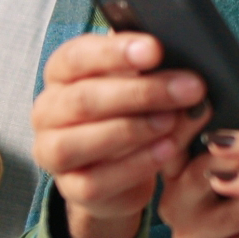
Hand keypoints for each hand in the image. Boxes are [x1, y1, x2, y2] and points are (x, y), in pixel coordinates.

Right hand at [32, 33, 211, 237]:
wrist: (120, 168)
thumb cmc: (128, 111)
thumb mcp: (140, 84)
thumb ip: (156, 75)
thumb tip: (188, 77)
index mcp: (61, 73)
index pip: (78, 56)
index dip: (116, 52)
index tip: (156, 49)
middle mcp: (48, 110)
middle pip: (85, 99)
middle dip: (141, 92)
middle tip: (190, 87)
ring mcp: (53, 152)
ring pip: (82, 141)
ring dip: (134, 129)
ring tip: (172, 120)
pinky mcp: (72, 188)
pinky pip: (99, 179)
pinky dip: (136, 164)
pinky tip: (166, 151)